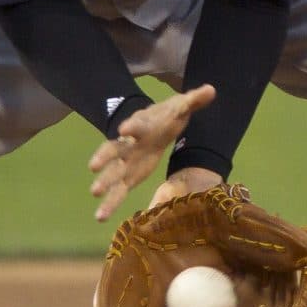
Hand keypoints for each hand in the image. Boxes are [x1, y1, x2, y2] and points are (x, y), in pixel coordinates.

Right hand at [86, 84, 215, 221]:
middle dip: (105, 159)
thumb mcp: (181, 107)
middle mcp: (130, 144)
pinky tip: (100, 216)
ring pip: (113, 172)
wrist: (153, 123)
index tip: (125, 129)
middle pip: (115, 150)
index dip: (132, 126)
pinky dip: (109, 203)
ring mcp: (127, 161)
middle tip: (94, 168)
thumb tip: (211, 90)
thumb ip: (194, 100)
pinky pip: (118, 189)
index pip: (137, 124)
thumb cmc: (166, 116)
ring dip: (104, 183)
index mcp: (143, 126)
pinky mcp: (129, 175)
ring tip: (94, 194)